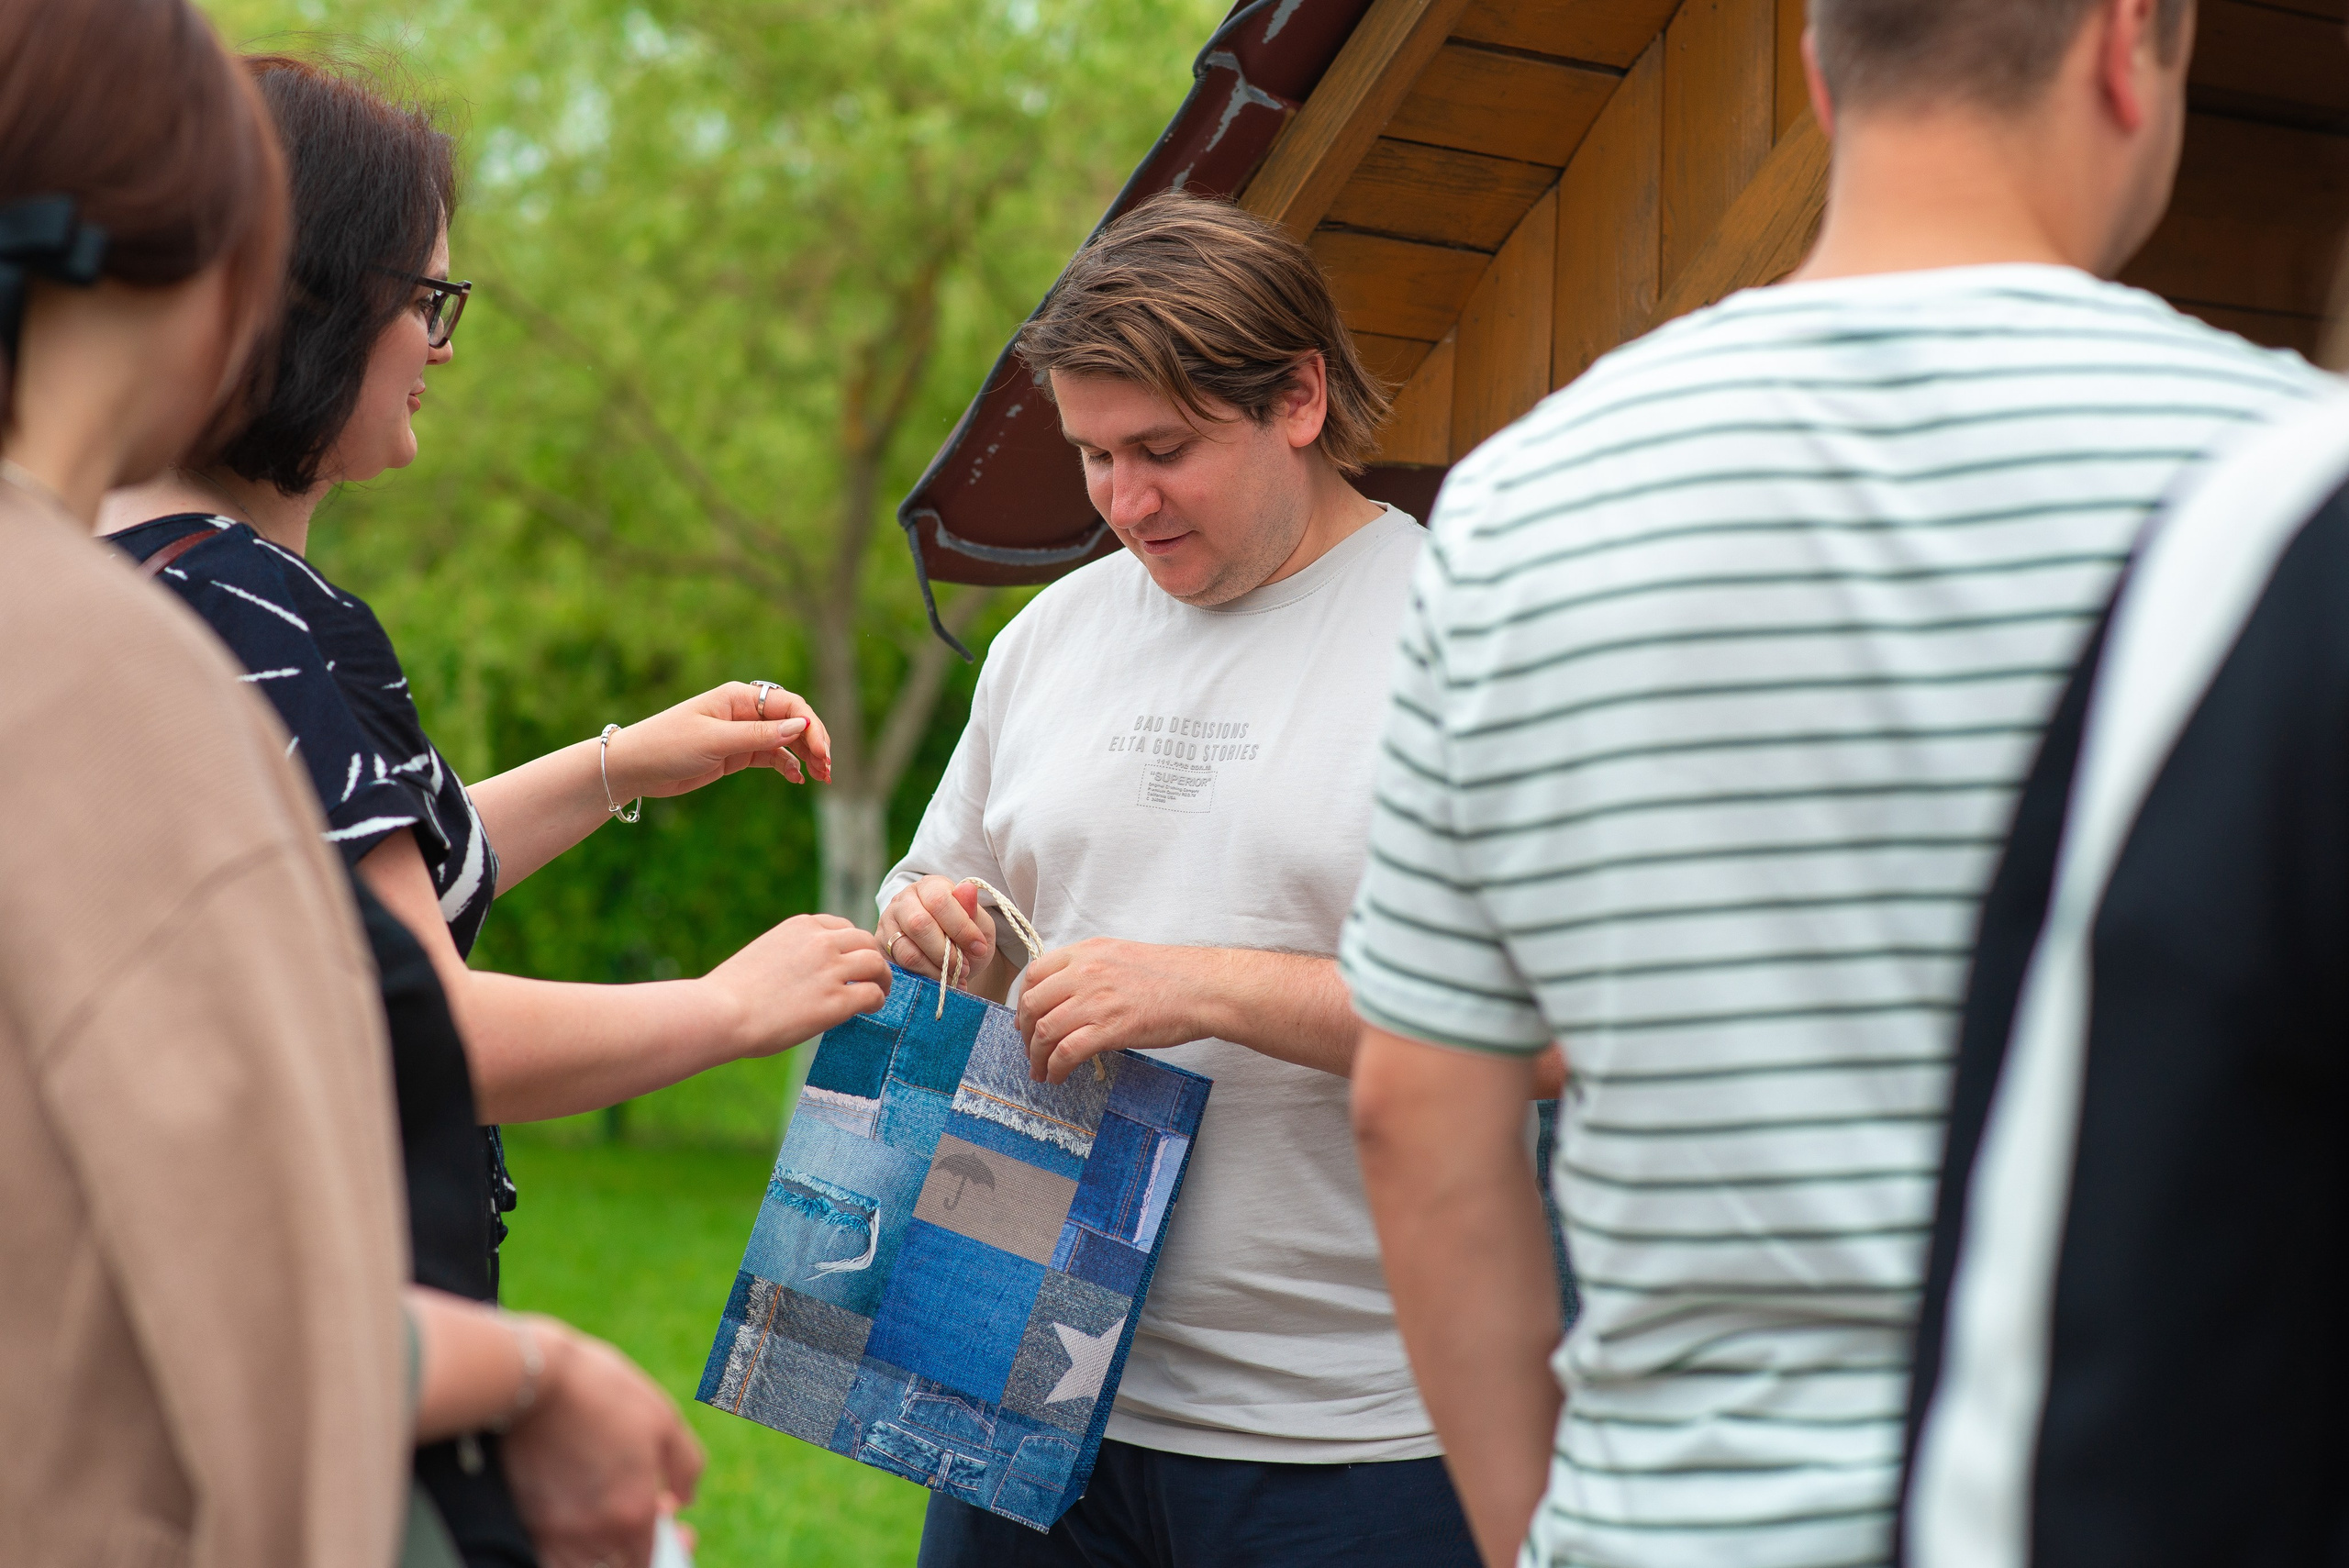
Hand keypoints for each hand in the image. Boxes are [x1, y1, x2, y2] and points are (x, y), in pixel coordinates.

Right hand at [501, 1321, 705, 1567]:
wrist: (534, 1378)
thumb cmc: (603, 1391)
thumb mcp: (663, 1420)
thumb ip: (684, 1467)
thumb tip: (685, 1500)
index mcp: (632, 1513)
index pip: (650, 1562)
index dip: (668, 1549)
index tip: (675, 1527)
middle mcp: (592, 1534)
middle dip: (637, 1552)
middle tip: (649, 1521)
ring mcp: (553, 1532)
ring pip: (581, 1567)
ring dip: (601, 1551)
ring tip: (612, 1517)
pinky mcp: (521, 1520)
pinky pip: (548, 1556)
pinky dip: (567, 1548)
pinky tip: (578, 1517)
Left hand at [609, 681, 831, 798]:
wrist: (634, 767)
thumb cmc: (667, 746)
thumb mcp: (714, 742)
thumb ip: (758, 735)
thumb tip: (801, 726)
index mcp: (738, 697)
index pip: (789, 706)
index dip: (811, 726)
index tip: (821, 753)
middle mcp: (743, 711)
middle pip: (792, 721)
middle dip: (814, 742)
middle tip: (828, 769)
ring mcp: (741, 733)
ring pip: (785, 740)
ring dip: (805, 756)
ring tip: (823, 777)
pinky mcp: (735, 753)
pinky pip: (771, 756)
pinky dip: (787, 766)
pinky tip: (798, 779)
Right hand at [706, 913, 889, 1056]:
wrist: (722, 1012)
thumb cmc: (730, 993)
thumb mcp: (763, 955)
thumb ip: (790, 955)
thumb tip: (804, 973)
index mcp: (800, 926)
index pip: (841, 926)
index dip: (851, 945)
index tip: (850, 961)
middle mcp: (820, 941)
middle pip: (865, 941)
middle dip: (872, 958)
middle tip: (873, 978)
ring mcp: (831, 969)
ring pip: (876, 963)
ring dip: (882, 979)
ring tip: (880, 993)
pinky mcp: (837, 1000)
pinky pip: (873, 994)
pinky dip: (877, 1001)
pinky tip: (869, 1010)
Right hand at [877, 876, 996, 981]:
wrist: (947, 954)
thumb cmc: (963, 934)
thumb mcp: (977, 922)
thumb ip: (972, 910)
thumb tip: (968, 890)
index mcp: (930, 886)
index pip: (940, 901)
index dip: (961, 927)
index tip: (979, 948)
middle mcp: (904, 900)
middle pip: (919, 924)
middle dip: (946, 952)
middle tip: (964, 968)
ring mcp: (888, 922)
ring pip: (907, 950)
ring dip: (934, 969)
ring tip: (954, 978)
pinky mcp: (881, 947)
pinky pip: (899, 966)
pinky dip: (923, 978)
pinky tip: (940, 982)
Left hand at [1016, 939, 1205, 1084]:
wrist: (1202, 987)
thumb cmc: (1172, 974)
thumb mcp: (1122, 956)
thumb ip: (1091, 969)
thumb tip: (1070, 995)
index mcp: (1087, 953)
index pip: (1035, 974)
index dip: (1023, 1001)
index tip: (1024, 1019)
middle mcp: (1085, 973)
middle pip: (1033, 1004)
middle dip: (1024, 1032)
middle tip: (1029, 1049)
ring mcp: (1095, 1000)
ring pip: (1045, 1030)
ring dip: (1036, 1056)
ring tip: (1040, 1071)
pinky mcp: (1109, 1028)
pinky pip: (1066, 1052)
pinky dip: (1055, 1068)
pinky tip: (1057, 1076)